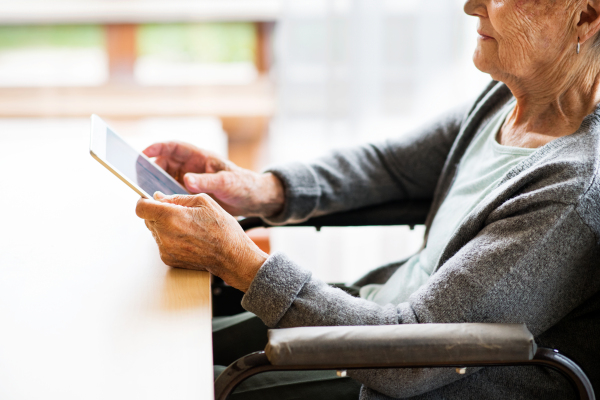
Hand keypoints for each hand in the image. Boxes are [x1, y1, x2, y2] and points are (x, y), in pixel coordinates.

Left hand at [136, 192, 267, 291]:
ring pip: (155, 231)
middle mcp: (165, 235)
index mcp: (171, 217)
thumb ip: (176, 198)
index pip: (141, 207)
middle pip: (147, 219)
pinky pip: (162, 244)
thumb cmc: (223, 229)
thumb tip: (159, 197)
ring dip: (165, 226)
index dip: (145, 201)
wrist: (232, 257)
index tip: (152, 201)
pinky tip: (188, 238)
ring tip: (188, 227)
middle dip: (158, 213)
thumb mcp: (204, 202)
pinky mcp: (169, 260)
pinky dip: (171, 239)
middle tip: (179, 213)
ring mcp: (165, 249)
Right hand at [143, 141, 284, 217]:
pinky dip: (164, 196)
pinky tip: (158, 204)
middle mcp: (192, 167)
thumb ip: (206, 181)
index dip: (157, 148)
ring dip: (155, 184)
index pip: (174, 147)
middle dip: (151, 169)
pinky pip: (172, 192)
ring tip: (145, 194)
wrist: (254, 200)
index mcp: (200, 157)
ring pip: (166, 178)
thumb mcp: (226, 183)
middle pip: (165, 163)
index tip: (142, 154)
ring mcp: (191, 180)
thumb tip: (185, 180)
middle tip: (139, 180)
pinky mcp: (191, 193)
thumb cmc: (243, 186)